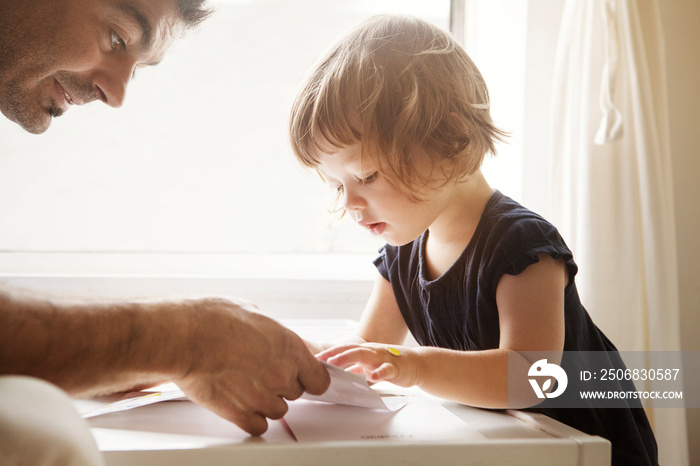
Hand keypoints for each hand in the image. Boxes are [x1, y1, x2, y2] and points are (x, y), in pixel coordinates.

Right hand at [173, 298, 329, 435]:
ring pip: (278, 410)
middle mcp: (282, 375)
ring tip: (245, 383)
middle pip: (296, 392)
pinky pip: (258, 426)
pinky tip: (239, 402)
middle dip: (281, 383)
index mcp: (291, 348)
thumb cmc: (213, 319)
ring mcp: (262, 397)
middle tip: (260, 370)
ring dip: (266, 401)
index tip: (301, 375)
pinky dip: (251, 418)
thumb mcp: (257, 314)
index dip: (310, 377)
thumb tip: (286, 342)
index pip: (319, 379)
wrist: (185, 337)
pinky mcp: (240, 414)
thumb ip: (278, 336)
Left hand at [316, 343, 417, 386]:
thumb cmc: (390, 364)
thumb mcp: (369, 365)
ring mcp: (382, 358)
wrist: (415, 364)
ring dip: (349, 359)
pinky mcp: (395, 368)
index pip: (344, 350)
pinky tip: (372, 377)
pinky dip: (379, 372)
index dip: (330, 353)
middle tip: (320, 360)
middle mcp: (372, 351)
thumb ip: (354, 368)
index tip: (315, 358)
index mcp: (365, 351)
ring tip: (335, 364)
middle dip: (334, 354)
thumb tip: (337, 373)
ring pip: (365, 356)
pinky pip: (386, 370)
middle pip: (350, 350)